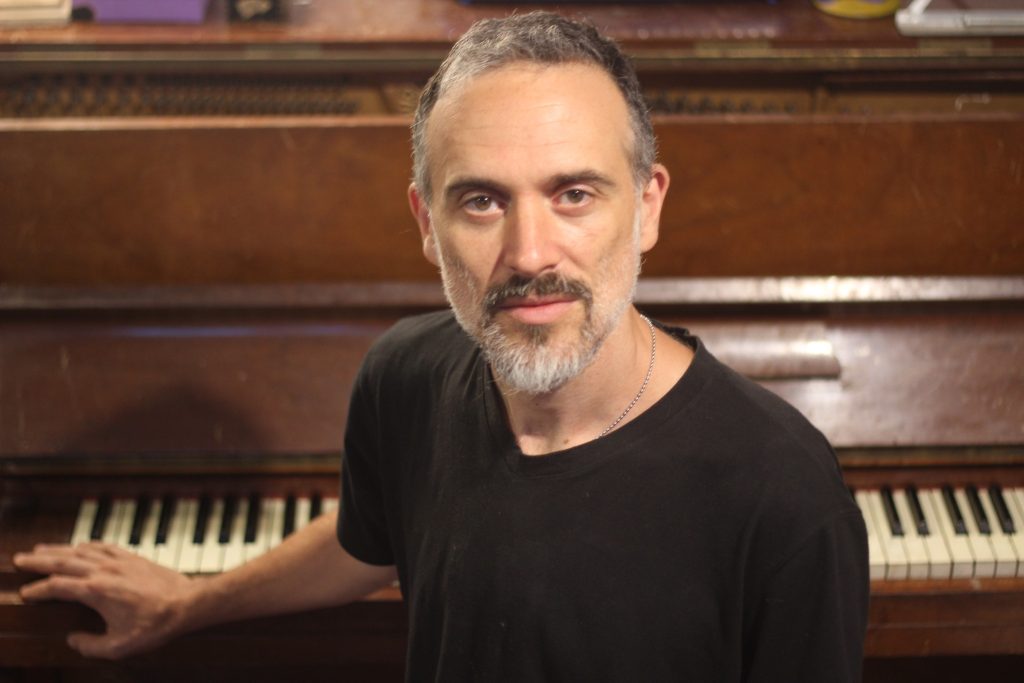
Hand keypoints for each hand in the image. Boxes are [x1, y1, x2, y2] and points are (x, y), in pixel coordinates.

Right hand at [14, 542, 197, 658]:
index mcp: (95, 591)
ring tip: (41, 549)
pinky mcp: (134, 558)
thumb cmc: (155, 625)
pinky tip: (82, 545)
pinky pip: (105, 546)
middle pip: (63, 561)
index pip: (57, 587)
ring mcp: (119, 561)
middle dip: (39, 560)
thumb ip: (90, 646)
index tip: (26, 593)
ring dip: (60, 549)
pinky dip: (89, 544)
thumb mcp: (118, 646)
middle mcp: (104, 571)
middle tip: (20, 559)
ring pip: (82, 550)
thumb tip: (73, 640)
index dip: (38, 590)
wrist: (187, 604)